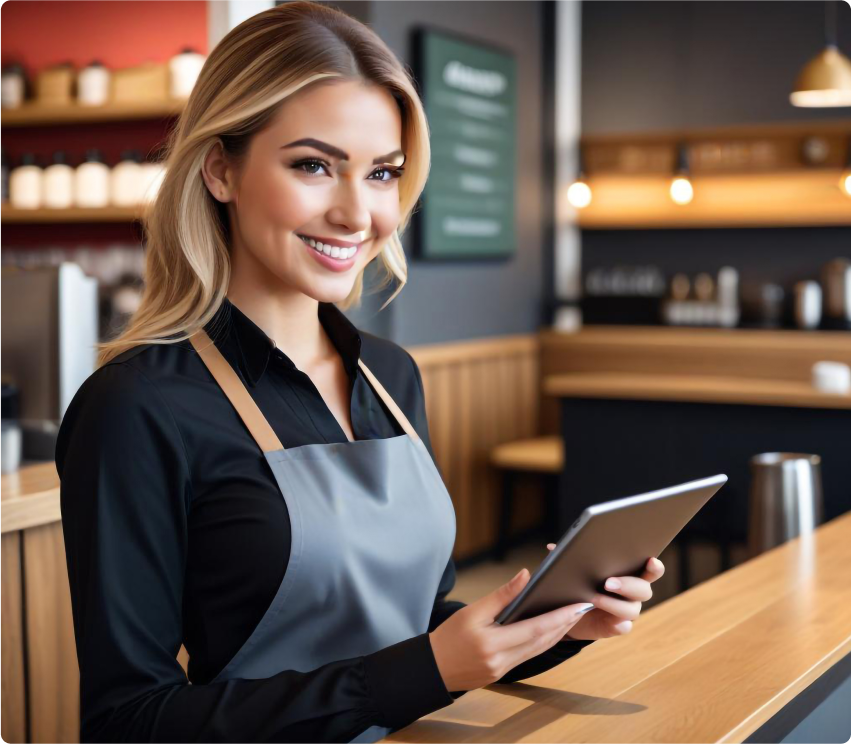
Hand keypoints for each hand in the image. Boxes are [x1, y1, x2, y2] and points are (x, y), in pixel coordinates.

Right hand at [428, 567, 596, 692]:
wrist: (432, 668)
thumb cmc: (448, 636)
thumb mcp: (471, 611)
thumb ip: (501, 595)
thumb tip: (525, 576)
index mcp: (492, 643)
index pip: (535, 629)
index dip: (560, 617)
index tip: (578, 605)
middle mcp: (502, 660)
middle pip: (543, 641)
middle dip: (565, 624)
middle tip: (583, 607)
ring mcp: (504, 670)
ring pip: (539, 650)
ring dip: (558, 633)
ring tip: (573, 617)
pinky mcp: (503, 673)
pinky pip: (529, 655)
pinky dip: (543, 642)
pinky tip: (551, 631)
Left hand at [545, 543, 664, 641]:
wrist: (570, 611)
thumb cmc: (578, 583)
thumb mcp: (574, 569)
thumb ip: (568, 556)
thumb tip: (552, 547)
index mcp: (628, 573)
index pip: (649, 569)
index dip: (654, 566)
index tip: (651, 560)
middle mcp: (632, 593)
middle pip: (644, 589)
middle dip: (628, 584)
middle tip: (608, 582)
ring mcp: (627, 611)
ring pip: (633, 609)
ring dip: (615, 603)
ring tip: (594, 598)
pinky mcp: (616, 627)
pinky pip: (624, 627)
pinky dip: (617, 623)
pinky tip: (609, 621)